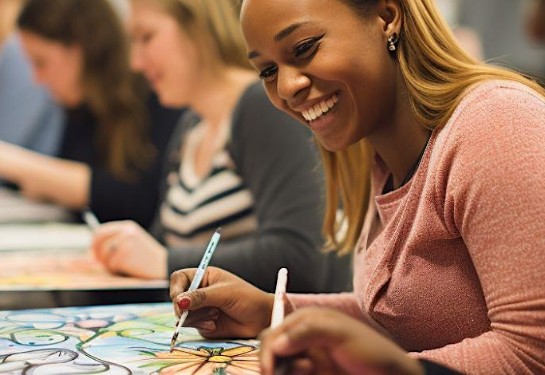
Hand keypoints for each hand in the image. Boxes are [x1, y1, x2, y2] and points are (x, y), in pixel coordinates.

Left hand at [92, 220, 166, 278]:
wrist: (163, 264)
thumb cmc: (146, 257)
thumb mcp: (132, 244)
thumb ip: (114, 244)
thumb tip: (89, 254)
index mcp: (127, 227)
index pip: (100, 231)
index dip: (94, 244)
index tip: (93, 254)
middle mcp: (125, 231)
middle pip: (98, 241)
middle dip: (96, 253)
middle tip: (98, 263)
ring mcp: (125, 242)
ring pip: (104, 254)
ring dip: (108, 264)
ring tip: (122, 266)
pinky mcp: (125, 254)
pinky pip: (111, 264)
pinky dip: (116, 270)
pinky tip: (129, 268)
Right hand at [170, 266, 273, 338]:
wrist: (261, 320)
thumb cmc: (247, 299)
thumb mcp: (224, 294)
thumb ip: (201, 297)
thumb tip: (179, 301)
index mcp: (204, 277)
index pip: (179, 278)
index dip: (176, 288)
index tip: (179, 299)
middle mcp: (199, 292)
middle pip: (177, 298)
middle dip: (183, 307)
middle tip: (190, 312)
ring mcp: (200, 308)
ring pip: (182, 314)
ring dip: (195, 317)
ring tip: (213, 316)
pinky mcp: (202, 323)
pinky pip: (192, 326)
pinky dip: (201, 326)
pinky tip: (214, 324)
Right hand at [259, 307, 423, 374]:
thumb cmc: (373, 351)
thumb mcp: (341, 335)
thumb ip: (307, 333)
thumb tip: (277, 343)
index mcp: (306, 322)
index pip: (273, 333)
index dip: (267, 351)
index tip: (271, 370)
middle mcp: (303, 340)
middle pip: (272, 352)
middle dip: (274, 365)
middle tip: (286, 374)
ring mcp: (308, 360)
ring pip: (281, 369)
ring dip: (286, 373)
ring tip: (308, 372)